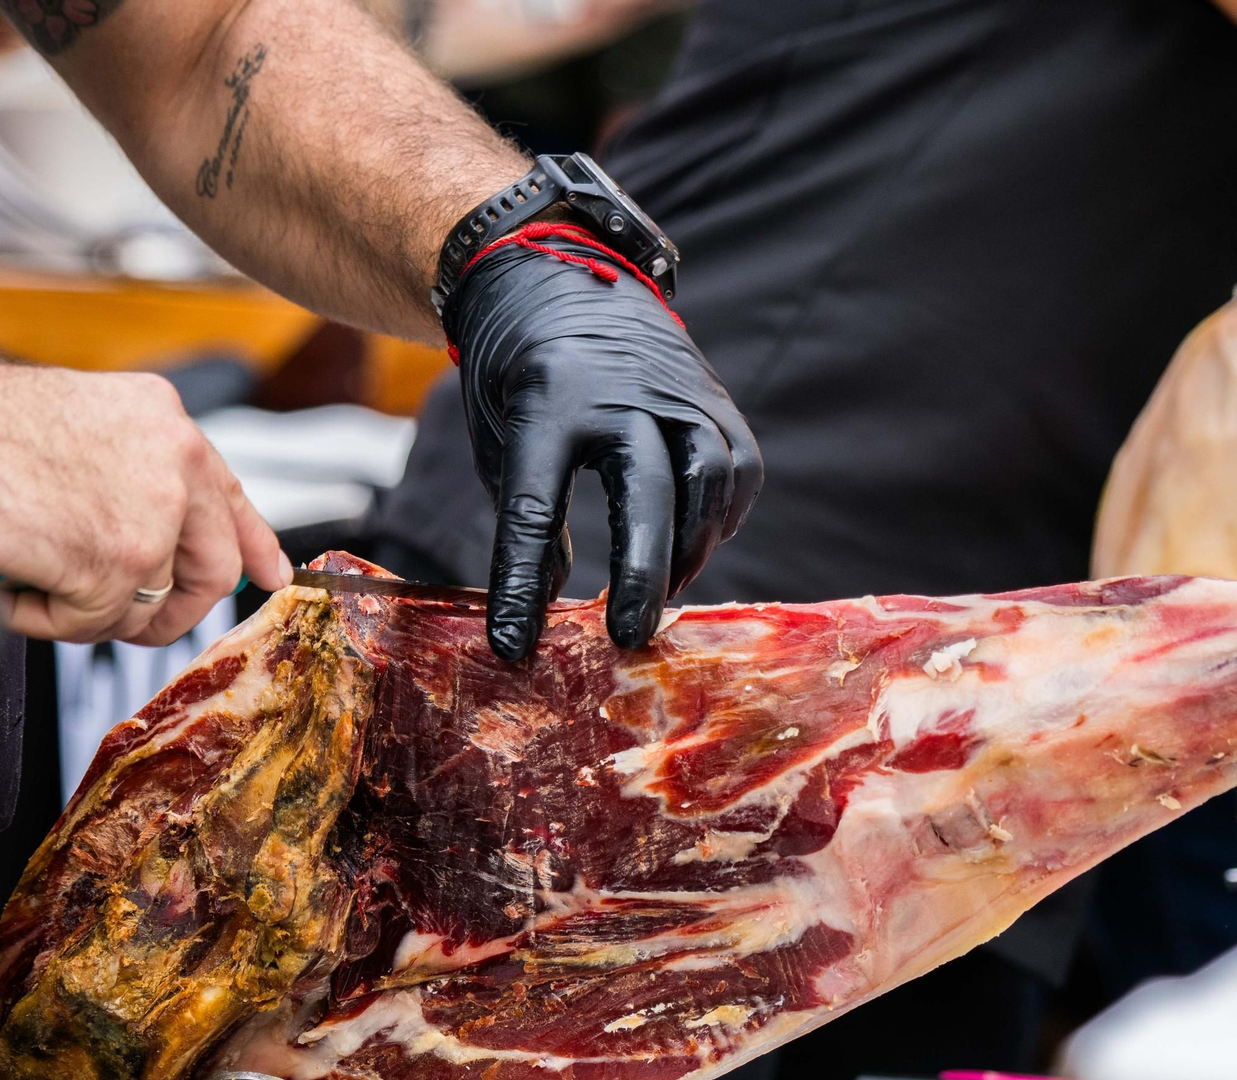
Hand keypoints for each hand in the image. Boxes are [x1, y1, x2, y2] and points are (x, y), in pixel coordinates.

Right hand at [0, 364, 290, 645]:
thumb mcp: (87, 427)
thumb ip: (134, 474)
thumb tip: (162, 539)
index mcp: (169, 423)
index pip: (231, 497)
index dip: (253, 545)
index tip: (271, 577)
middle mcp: (179, 463)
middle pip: (213, 568)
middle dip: (174, 611)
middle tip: (132, 623)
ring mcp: (156, 515)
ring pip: (148, 607)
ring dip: (89, 614)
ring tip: (34, 584)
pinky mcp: (120, 562)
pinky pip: (92, 625)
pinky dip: (43, 619)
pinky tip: (8, 582)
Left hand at [445, 229, 762, 659]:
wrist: (557, 274)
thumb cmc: (518, 376)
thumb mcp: (500, 441)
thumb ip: (530, 521)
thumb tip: (552, 607)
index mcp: (545, 401)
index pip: (535, 508)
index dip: (523, 584)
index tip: (515, 647)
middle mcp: (620, 392)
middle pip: (647, 493)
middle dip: (641, 574)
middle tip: (627, 637)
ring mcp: (677, 389)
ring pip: (708, 479)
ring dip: (689, 549)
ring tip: (660, 593)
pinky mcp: (713, 396)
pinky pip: (736, 469)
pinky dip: (721, 518)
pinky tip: (694, 545)